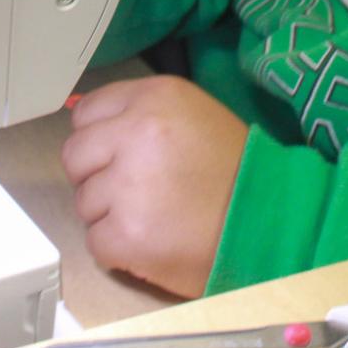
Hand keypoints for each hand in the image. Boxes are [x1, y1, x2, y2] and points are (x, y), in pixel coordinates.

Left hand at [60, 75, 248, 297]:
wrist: (272, 224)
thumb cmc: (235, 172)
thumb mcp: (192, 116)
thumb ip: (140, 114)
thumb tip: (84, 122)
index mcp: (155, 97)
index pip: (86, 113)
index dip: (99, 140)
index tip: (118, 156)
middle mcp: (137, 133)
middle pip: (75, 156)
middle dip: (97, 177)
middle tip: (136, 192)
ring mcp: (129, 185)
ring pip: (83, 202)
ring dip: (111, 215)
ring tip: (156, 216)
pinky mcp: (127, 234)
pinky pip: (95, 242)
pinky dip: (118, 250)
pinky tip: (153, 242)